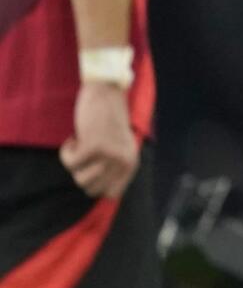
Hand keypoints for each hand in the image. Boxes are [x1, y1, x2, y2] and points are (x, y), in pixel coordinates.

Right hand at [61, 82, 138, 198]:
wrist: (106, 92)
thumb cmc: (108, 121)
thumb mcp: (119, 147)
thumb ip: (114, 168)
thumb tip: (103, 196)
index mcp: (132, 163)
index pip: (112, 194)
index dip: (96, 185)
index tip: (92, 168)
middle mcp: (124, 161)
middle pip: (91, 189)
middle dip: (81, 173)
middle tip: (86, 153)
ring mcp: (110, 155)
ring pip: (80, 179)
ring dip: (74, 163)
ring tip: (82, 144)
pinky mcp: (94, 146)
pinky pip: (70, 163)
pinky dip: (66, 152)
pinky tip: (74, 138)